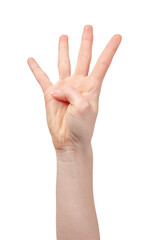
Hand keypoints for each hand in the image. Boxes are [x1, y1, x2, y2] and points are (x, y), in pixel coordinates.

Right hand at [27, 25, 121, 151]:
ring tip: (64, 36)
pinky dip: (36, 69)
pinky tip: (32, 60)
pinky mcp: (50, 94)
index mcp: (91, 87)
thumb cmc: (81, 127)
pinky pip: (42, 78)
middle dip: (86, 42)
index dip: (110, 49)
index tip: (117, 36)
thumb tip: (57, 88)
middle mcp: (78, 84)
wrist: (69, 140)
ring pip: (63, 63)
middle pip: (83, 57)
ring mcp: (64, 88)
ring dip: (64, 49)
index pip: (102, 63)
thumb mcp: (83, 108)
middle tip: (88, 27)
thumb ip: (71, 93)